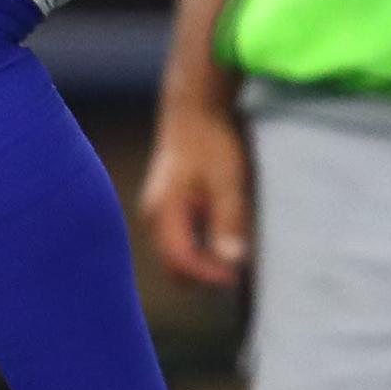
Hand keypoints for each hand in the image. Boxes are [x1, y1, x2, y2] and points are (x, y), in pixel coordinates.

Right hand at [141, 96, 252, 289]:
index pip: (181, 260)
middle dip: (203, 275)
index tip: (235, 278)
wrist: (194, 111)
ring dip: (202, 263)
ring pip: (176, 256)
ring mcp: (157, 213)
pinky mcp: (167, 209)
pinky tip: (221, 242)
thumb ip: (229, 219)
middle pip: (174, 265)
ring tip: (232, 260)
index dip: (207, 275)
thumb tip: (233, 259)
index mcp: (164, 210)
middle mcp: (154, 216)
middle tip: (236, 275)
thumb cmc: (211, 142)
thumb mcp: (227, 179)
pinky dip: (199, 250)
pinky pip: (179, 242)